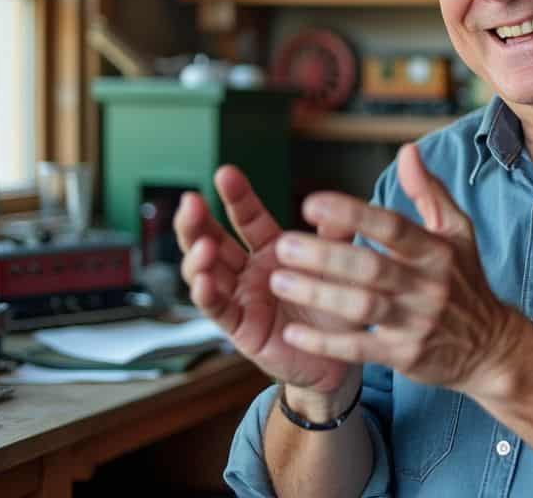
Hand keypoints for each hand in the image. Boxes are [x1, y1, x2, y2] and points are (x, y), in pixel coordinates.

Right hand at [174, 166, 356, 394]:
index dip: (236, 196)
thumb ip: (337, 238)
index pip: (248, 218)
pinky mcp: (238, 327)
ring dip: (197, 257)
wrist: (337, 360)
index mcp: (273, 250)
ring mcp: (240, 297)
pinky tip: (203, 280)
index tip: (225, 172)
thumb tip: (337, 205)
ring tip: (203, 246)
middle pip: (213, 239)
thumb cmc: (335, 310)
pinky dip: (206, 294)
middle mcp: (249, 270)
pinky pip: (216, 309)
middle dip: (198, 221)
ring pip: (205, 272)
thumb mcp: (341, 269)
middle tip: (190, 202)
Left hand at [267, 143, 523, 396]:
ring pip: (362, 306)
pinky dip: (326, 342)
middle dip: (325, 256)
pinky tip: (294, 332)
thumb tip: (408, 151)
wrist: (489, 346)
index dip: (352, 213)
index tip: (311, 202)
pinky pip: (360, 348)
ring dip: (318, 294)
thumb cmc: (465, 282)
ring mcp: (416, 322)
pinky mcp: (405, 355)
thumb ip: (430, 192)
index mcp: (437, 251)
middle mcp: (428, 285)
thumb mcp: (458, 233)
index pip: (392, 226)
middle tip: (284, 245)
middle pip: (371, 267)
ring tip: (279, 281)